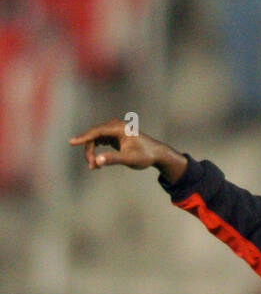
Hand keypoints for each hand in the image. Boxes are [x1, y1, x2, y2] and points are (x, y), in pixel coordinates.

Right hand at [68, 119, 187, 183]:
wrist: (155, 153)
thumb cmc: (144, 155)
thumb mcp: (129, 159)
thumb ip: (113, 159)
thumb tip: (98, 161)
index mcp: (117, 127)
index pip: (96, 131)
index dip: (83, 137)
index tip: (71, 142)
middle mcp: (114, 125)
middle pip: (94, 136)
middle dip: (89, 151)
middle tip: (92, 167)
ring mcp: (112, 130)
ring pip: (95, 139)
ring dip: (92, 152)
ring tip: (95, 167)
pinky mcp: (112, 136)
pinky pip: (99, 141)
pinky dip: (96, 151)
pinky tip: (98, 163)